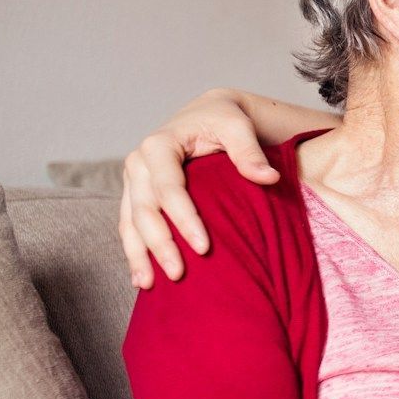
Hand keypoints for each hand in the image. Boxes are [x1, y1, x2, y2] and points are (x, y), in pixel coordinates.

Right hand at [121, 88, 275, 287]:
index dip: (184, 218)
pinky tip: (140, 277)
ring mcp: (133, 181)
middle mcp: (138, 163)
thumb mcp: (237, 126)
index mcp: (158, 145)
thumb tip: (268, 178)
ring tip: (147, 284)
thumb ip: (249, 151)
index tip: (204, 247)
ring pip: (130, 222)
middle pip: (144, 209)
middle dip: (159, 244)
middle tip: (178, 273)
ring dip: (138, 255)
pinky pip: (129, 226)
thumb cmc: (224, 120)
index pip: (169, 187)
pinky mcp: (135, 195)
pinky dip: (134, 251)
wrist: (207, 114)